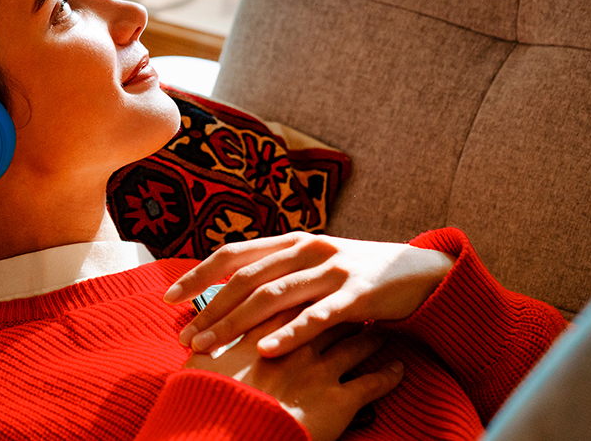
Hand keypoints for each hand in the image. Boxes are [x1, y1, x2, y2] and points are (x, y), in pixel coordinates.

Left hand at [165, 232, 453, 356]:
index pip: (233, 254)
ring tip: (210, 346)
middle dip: (210, 309)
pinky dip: (290, 333)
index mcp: (292, 241)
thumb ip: (278, 275)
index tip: (169, 299)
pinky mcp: (359, 292)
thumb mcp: (314, 268)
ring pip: (274, 295)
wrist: (421, 272)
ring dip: (237, 323)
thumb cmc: (357, 276)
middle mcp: (308, 248)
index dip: (198, 275)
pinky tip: (266, 350)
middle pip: (246, 278)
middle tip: (185, 336)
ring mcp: (333, 268)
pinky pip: (318, 316)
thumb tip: (227, 297)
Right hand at [183, 309, 404, 440]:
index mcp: (265, 330)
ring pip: (356, 341)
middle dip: (344, 304)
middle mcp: (297, 343)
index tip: (316, 285)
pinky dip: (388, 375)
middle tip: (356, 298)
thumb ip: (206, 348)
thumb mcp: (201, 368)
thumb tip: (197, 341)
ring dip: (372, 335)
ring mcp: (321, 369)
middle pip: (330, 312)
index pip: (292, 298)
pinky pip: (373, 384)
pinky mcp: (340, 401)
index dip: (306, 290)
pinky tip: (399, 369)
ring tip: (382, 330)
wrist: (229, 435)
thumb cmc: (210, 402)